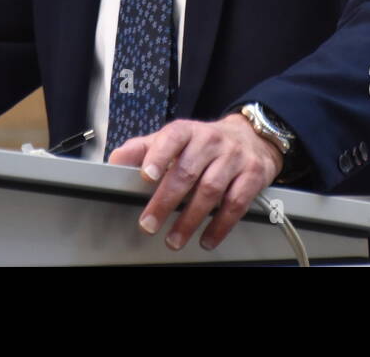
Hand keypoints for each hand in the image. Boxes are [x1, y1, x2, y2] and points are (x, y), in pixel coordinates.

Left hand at [107, 113, 282, 251]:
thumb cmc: (203, 143)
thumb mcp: (174, 139)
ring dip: (190, 219)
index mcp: (188, 131)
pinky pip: (235, 204)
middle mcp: (211, 141)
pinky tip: (206, 239)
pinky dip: (220, 225)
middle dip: (166, 201)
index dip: (159, 156)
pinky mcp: (253, 176)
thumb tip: (116, 160)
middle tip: (149, 224)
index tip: (146, 176)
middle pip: (187, 171)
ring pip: (210, 190)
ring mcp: (234, 158)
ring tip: (173, 239)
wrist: (251, 137)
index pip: (172, 138)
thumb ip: (144, 149)